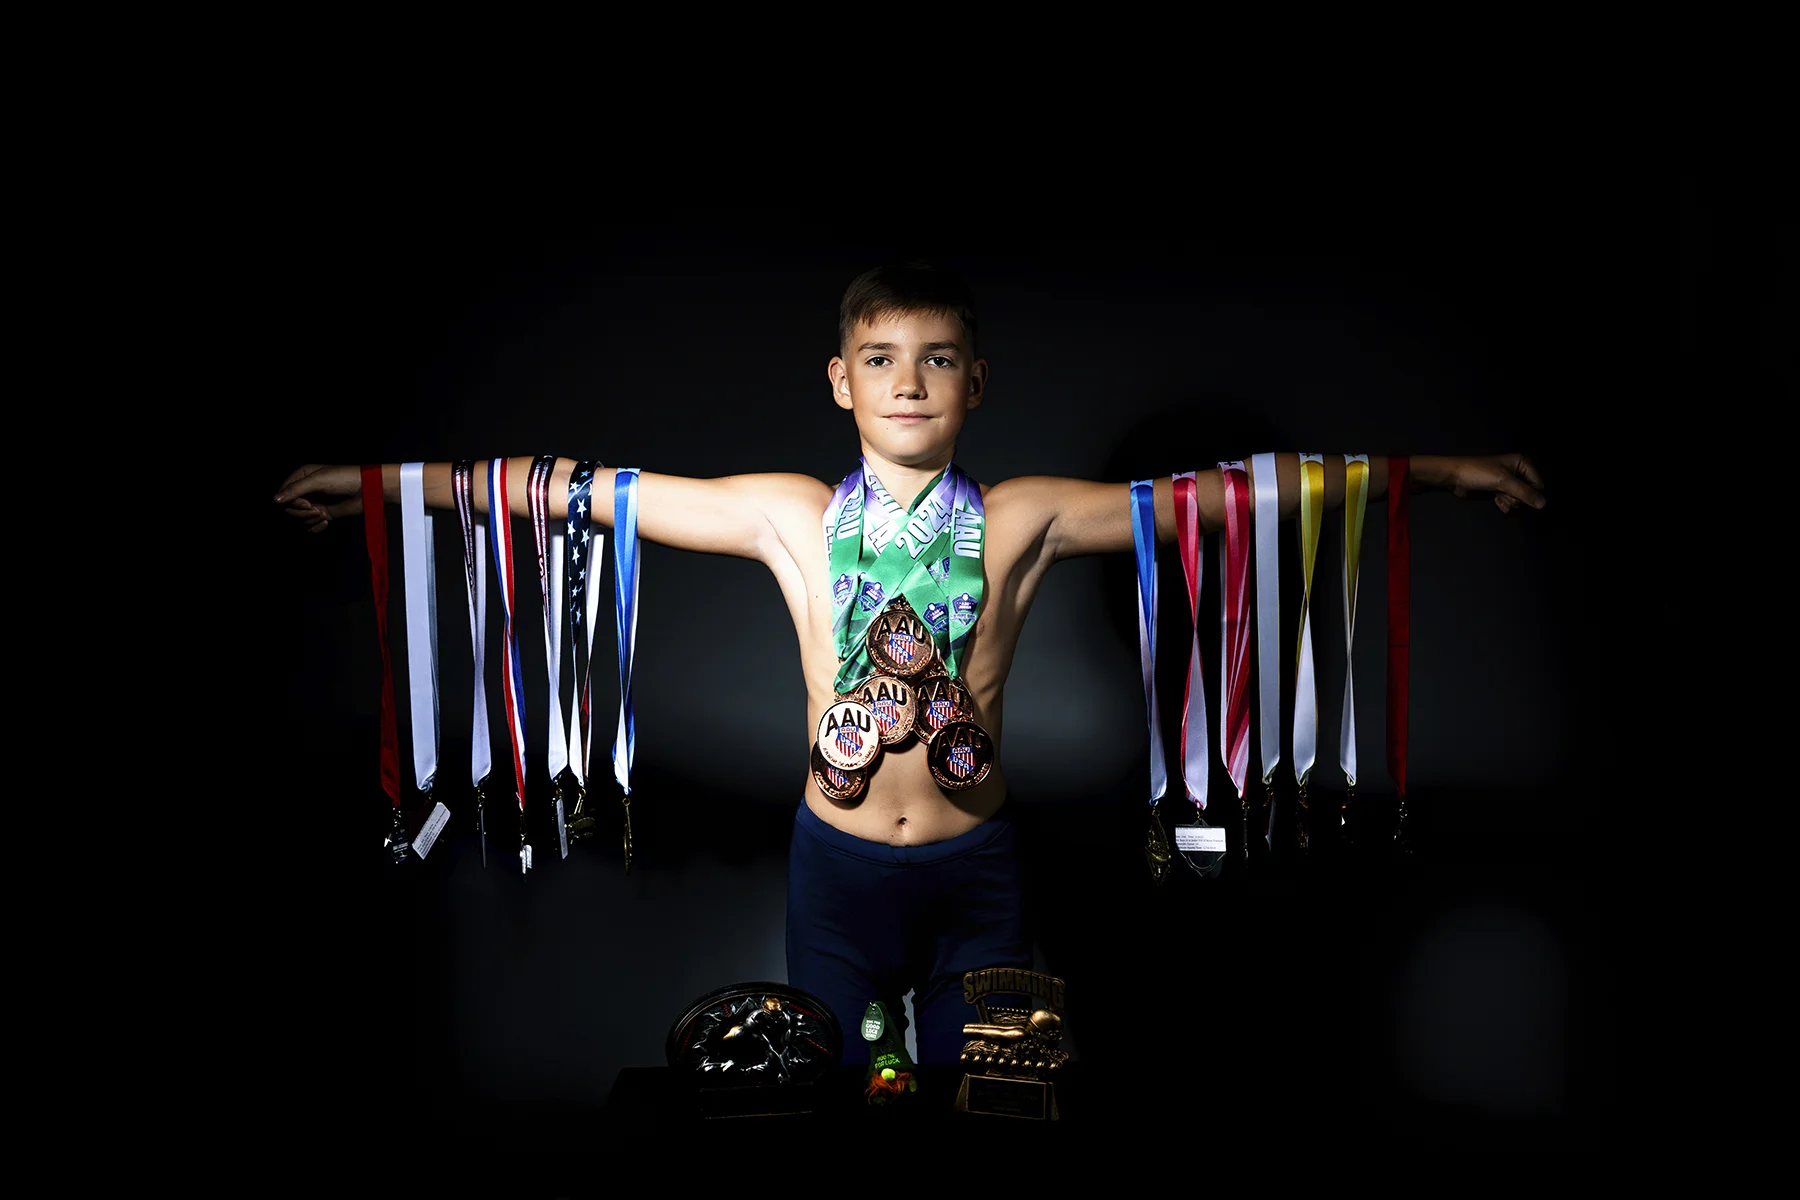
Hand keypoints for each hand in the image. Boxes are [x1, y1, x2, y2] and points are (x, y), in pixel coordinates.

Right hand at [274, 464, 363, 532]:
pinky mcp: (323, 513)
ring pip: (298, 518)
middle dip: (300, 512)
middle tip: (315, 510)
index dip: (290, 502)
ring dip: (309, 519)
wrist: (367, 490)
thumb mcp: (318, 481)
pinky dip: (315, 526)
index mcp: (301, 476)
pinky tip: (326, 522)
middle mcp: (305, 489)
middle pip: (288, 508)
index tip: (305, 503)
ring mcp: (313, 502)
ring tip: (322, 515)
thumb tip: (275, 500)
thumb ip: (296, 490)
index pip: (283, 494)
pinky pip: (310, 525)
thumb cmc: (344, 479)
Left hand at [1430, 454, 1545, 515]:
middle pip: (1531, 495)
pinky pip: (1512, 505)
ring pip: (1521, 502)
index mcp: (1523, 463)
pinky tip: (1496, 502)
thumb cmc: (1478, 473)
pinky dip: (1505, 506)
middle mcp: (1519, 472)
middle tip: (1505, 495)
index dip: (1530, 494)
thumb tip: (1544, 504)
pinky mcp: (1500, 492)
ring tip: (1499, 498)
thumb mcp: (1503, 481)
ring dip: (1511, 503)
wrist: (1454, 478)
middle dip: (1518, 499)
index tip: (1516, 495)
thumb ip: (1524, 493)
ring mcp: (1509, 484)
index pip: (1539, 485)